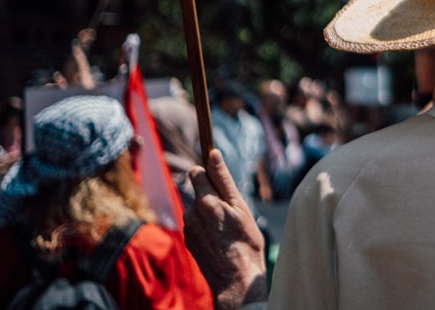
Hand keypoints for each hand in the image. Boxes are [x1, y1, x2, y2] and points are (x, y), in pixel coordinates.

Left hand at [186, 149, 268, 309]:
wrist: (236, 280)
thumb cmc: (245, 241)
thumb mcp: (240, 206)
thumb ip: (223, 179)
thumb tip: (213, 153)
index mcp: (205, 201)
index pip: (197, 172)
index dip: (209, 171)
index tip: (220, 174)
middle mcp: (192, 213)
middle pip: (199, 190)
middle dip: (212, 192)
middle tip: (231, 207)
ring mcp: (189, 228)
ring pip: (199, 207)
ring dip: (210, 210)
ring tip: (229, 225)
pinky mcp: (190, 241)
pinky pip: (197, 223)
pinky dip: (207, 224)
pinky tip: (221, 236)